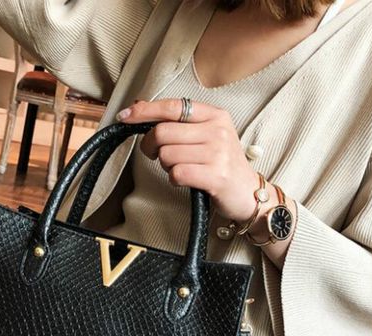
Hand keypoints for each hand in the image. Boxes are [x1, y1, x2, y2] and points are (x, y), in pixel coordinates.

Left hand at [116, 98, 264, 224]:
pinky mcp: (216, 176)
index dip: (144, 111)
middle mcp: (217, 130)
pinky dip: (174, 179)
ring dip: (166, 166)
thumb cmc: (220, 164)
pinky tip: (186, 179)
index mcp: (214, 115)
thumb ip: (178, 123)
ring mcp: (218, 153)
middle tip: (157, 155)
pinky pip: (177, 174)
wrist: (247, 192)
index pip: (172, 107)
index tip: (125, 116)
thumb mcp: (206, 135)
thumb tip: (140, 108)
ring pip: (167, 155)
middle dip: (151, 147)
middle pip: (162, 133)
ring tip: (182, 168)